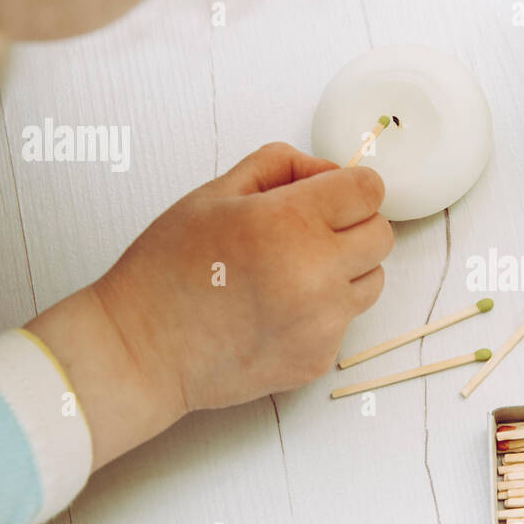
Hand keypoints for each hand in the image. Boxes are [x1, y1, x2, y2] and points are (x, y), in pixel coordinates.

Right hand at [26, 142, 391, 468]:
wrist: (142, 351)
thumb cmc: (167, 270)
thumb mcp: (214, 193)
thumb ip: (279, 166)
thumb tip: (327, 172)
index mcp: (291, 223)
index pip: (369, 191)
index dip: (351, 187)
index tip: (332, 194)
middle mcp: (317, 273)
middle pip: (381, 235)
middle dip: (354, 225)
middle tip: (309, 232)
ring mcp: (323, 321)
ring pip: (373, 280)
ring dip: (347, 269)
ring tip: (292, 272)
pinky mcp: (319, 357)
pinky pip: (345, 321)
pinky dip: (323, 312)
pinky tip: (276, 311)